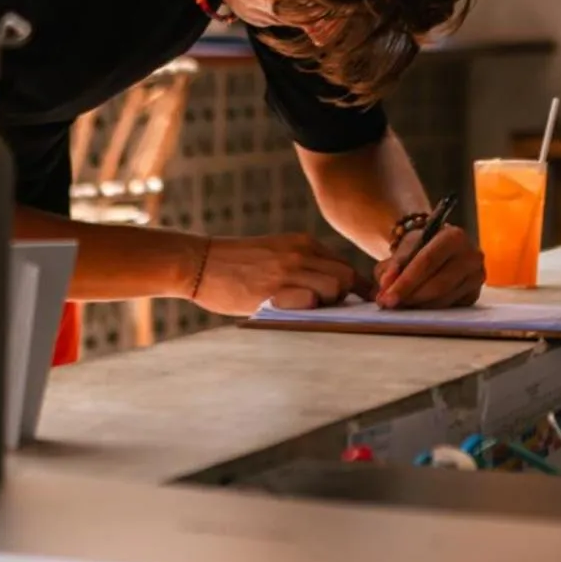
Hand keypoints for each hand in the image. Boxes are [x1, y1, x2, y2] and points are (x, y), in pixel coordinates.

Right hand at [191, 233, 363, 316]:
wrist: (198, 261)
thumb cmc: (237, 265)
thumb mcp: (277, 254)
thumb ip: (305, 267)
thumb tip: (335, 293)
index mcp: (304, 243)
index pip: (347, 265)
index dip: (359, 288)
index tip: (362, 305)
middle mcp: (300, 253)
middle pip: (348, 277)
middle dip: (349, 298)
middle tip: (337, 315)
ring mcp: (288, 271)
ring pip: (336, 288)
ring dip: (332, 306)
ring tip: (314, 316)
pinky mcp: (273, 290)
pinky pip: (310, 300)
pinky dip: (312, 311)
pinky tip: (299, 318)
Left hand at [373, 226, 485, 309]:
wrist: (438, 246)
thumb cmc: (421, 246)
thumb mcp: (405, 248)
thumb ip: (393, 266)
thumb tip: (386, 288)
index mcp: (454, 236)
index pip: (427, 261)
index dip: (405, 282)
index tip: (386, 298)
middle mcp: (471, 256)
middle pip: (438, 284)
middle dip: (410, 297)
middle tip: (389, 305)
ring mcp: (476, 277)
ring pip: (443, 300)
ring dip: (418, 306)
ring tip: (398, 306)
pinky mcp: (474, 294)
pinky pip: (449, 308)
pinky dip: (429, 310)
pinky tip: (415, 307)